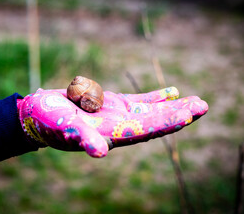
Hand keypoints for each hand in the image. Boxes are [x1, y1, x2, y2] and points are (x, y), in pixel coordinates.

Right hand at [17, 87, 207, 157]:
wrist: (40, 114)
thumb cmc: (49, 122)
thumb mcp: (63, 128)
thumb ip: (82, 139)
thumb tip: (99, 153)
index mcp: (110, 135)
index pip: (145, 130)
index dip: (166, 122)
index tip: (189, 114)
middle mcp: (119, 127)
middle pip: (154, 121)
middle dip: (178, 114)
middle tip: (203, 106)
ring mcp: (118, 115)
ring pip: (151, 111)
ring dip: (173, 106)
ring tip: (196, 100)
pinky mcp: (113, 104)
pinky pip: (138, 100)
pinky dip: (155, 97)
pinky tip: (172, 92)